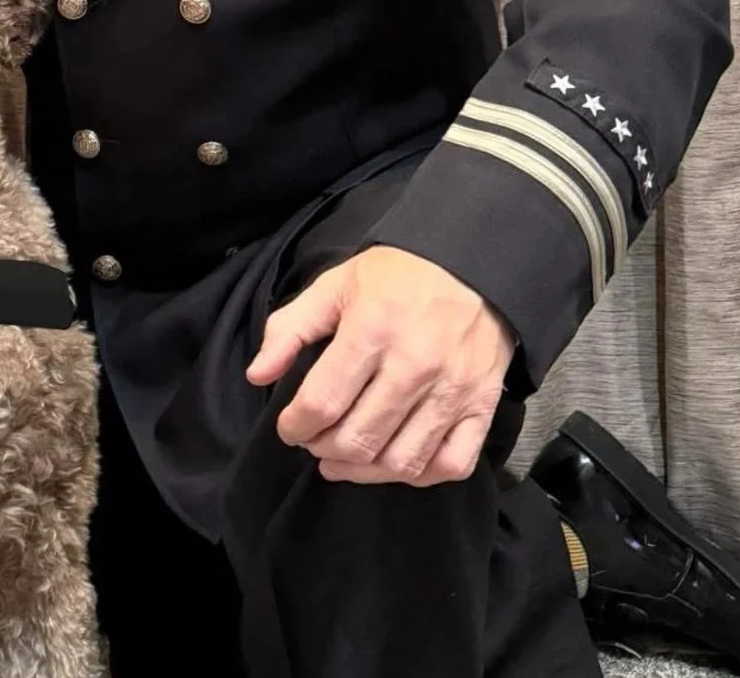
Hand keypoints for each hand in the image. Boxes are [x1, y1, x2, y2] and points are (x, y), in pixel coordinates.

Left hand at [245, 245, 513, 486]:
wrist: (472, 263)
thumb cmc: (395, 276)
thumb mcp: (334, 286)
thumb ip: (289, 328)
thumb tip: (257, 375)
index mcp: (371, 330)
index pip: (322, 403)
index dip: (295, 426)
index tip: (290, 427)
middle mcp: (413, 366)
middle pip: (357, 439)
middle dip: (323, 449)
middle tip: (315, 440)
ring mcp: (451, 391)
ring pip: (400, 462)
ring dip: (362, 471)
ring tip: (343, 459)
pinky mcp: (481, 407)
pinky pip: (450, 465)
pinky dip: (419, 475)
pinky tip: (394, 463)